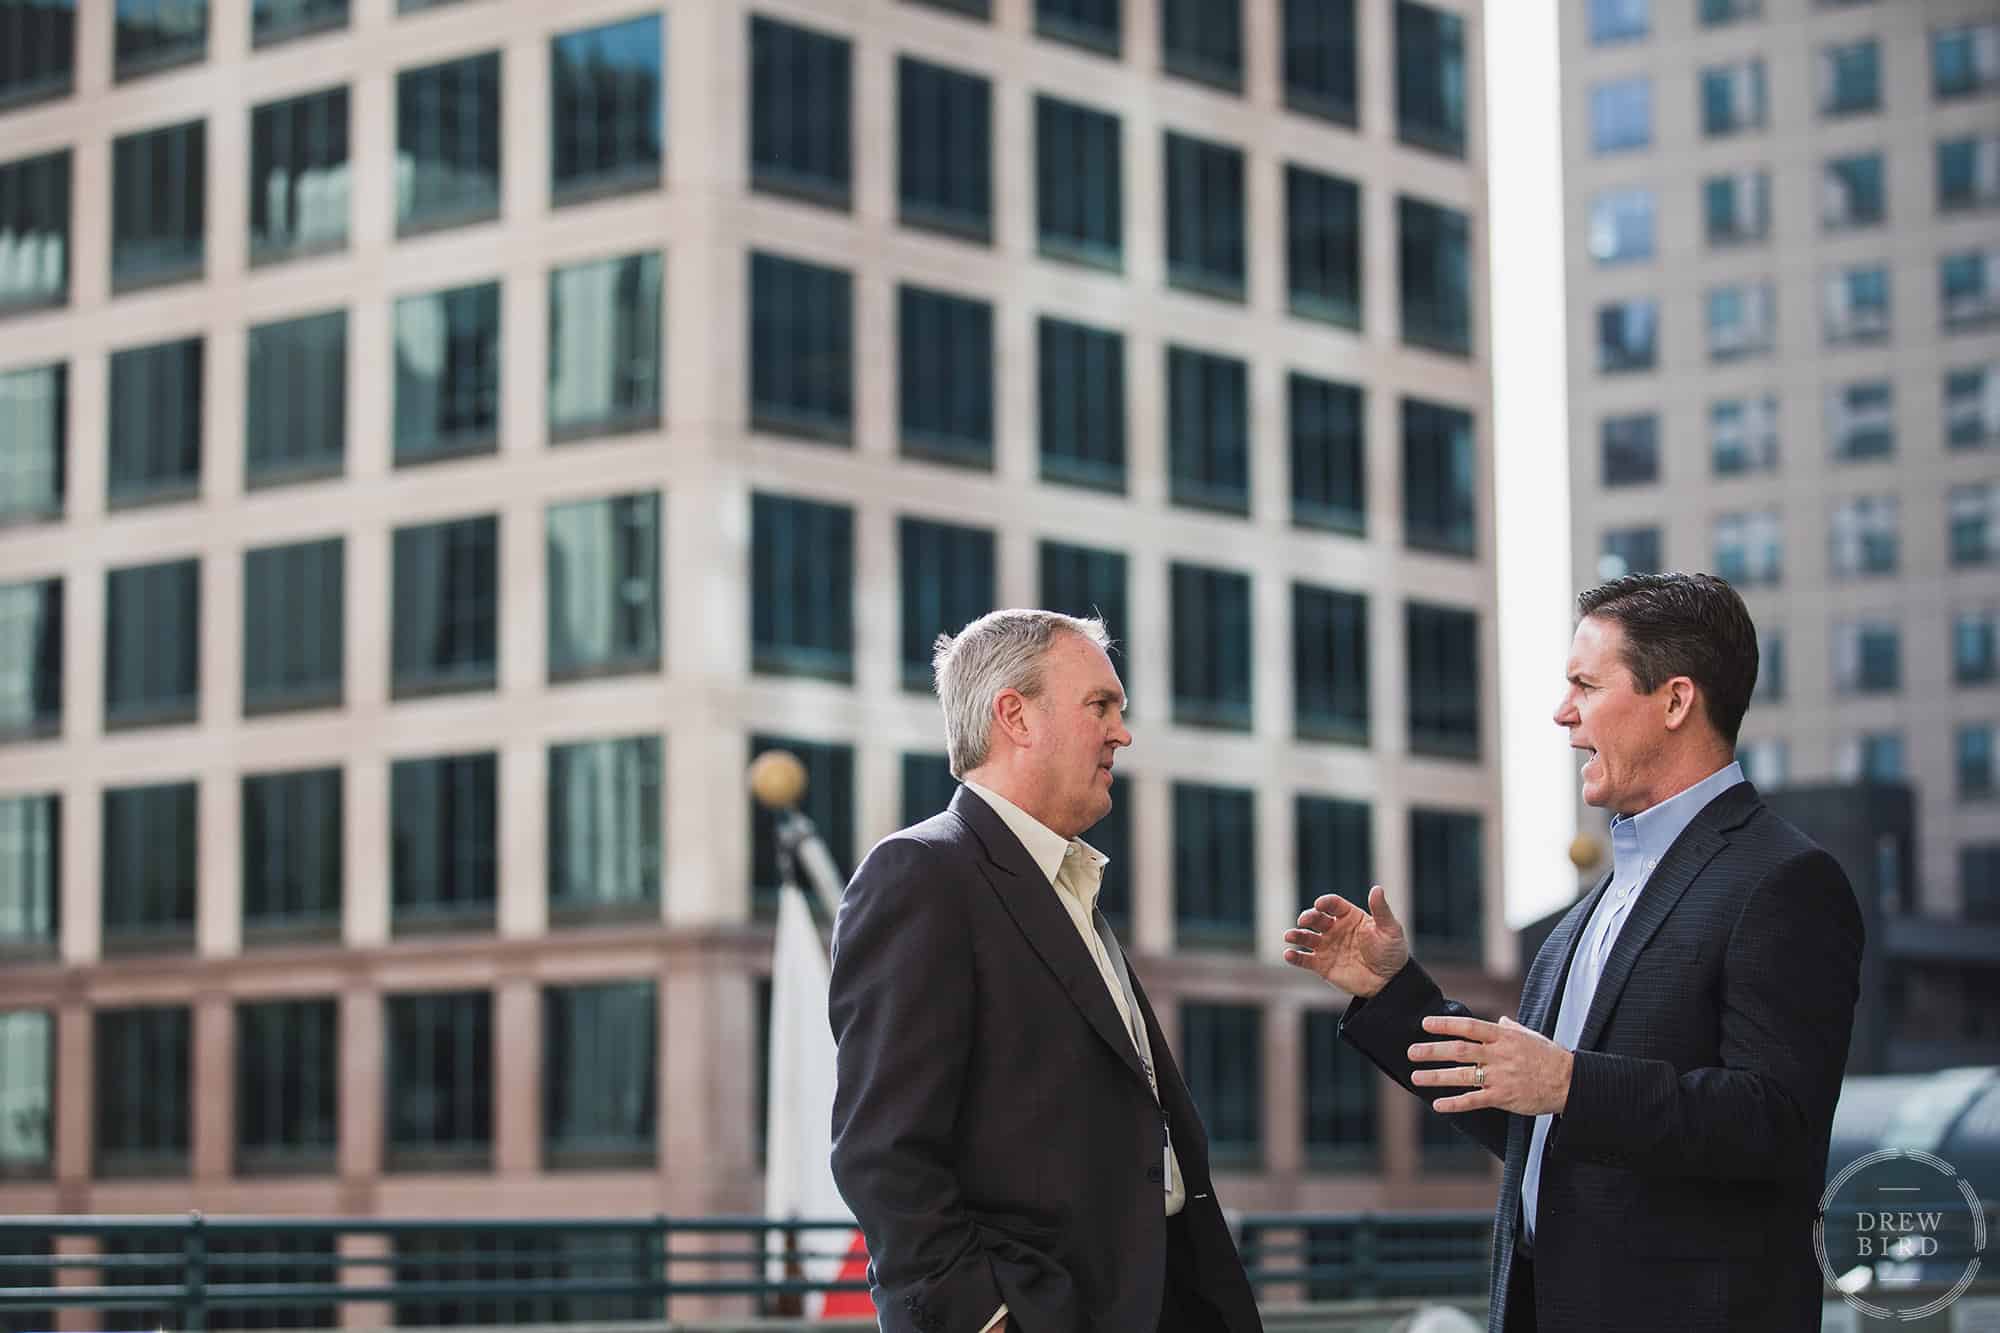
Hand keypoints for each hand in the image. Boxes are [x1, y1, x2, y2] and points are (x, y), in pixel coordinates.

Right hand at [1282, 886, 1408, 997]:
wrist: (1389, 982)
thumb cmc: (1392, 952)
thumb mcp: (1390, 929)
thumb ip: (1381, 910)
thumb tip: (1377, 888)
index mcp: (1350, 916)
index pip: (1333, 905)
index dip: (1325, 903)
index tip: (1319, 905)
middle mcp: (1335, 929)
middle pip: (1316, 918)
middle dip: (1308, 917)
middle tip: (1304, 920)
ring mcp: (1327, 947)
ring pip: (1306, 937)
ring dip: (1296, 935)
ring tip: (1289, 935)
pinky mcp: (1322, 966)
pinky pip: (1305, 959)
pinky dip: (1295, 957)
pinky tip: (1289, 954)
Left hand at [1409, 1015, 1571, 1115]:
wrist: (1570, 1082)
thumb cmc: (1550, 1057)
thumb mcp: (1530, 1036)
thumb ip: (1510, 1027)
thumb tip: (1498, 1019)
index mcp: (1503, 1037)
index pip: (1469, 1027)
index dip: (1445, 1025)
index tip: (1425, 1024)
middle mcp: (1498, 1055)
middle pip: (1459, 1050)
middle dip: (1432, 1051)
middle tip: (1411, 1052)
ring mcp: (1500, 1077)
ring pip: (1462, 1075)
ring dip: (1436, 1076)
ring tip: (1415, 1077)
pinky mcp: (1503, 1097)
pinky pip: (1475, 1100)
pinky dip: (1455, 1103)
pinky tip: (1438, 1104)